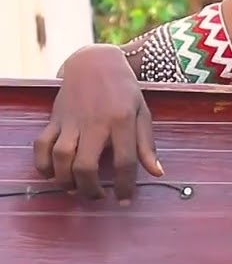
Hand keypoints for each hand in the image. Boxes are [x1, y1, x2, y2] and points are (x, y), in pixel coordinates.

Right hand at [33, 45, 162, 203]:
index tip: (124, 200)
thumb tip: (157, 173)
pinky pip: (42, 145)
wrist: (95, 63)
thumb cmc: (124, 90)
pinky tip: (53, 174)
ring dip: (66, 180)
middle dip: (90, 189)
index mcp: (122, 121)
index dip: (125, 186)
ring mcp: (71, 121)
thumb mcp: (142, 113)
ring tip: (75, 188)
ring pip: (61, 158)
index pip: (126, 162)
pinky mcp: (54, 119)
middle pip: (87, 166)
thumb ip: (147, 144)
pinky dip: (43, 164)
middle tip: (96, 196)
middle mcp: (95, 122)